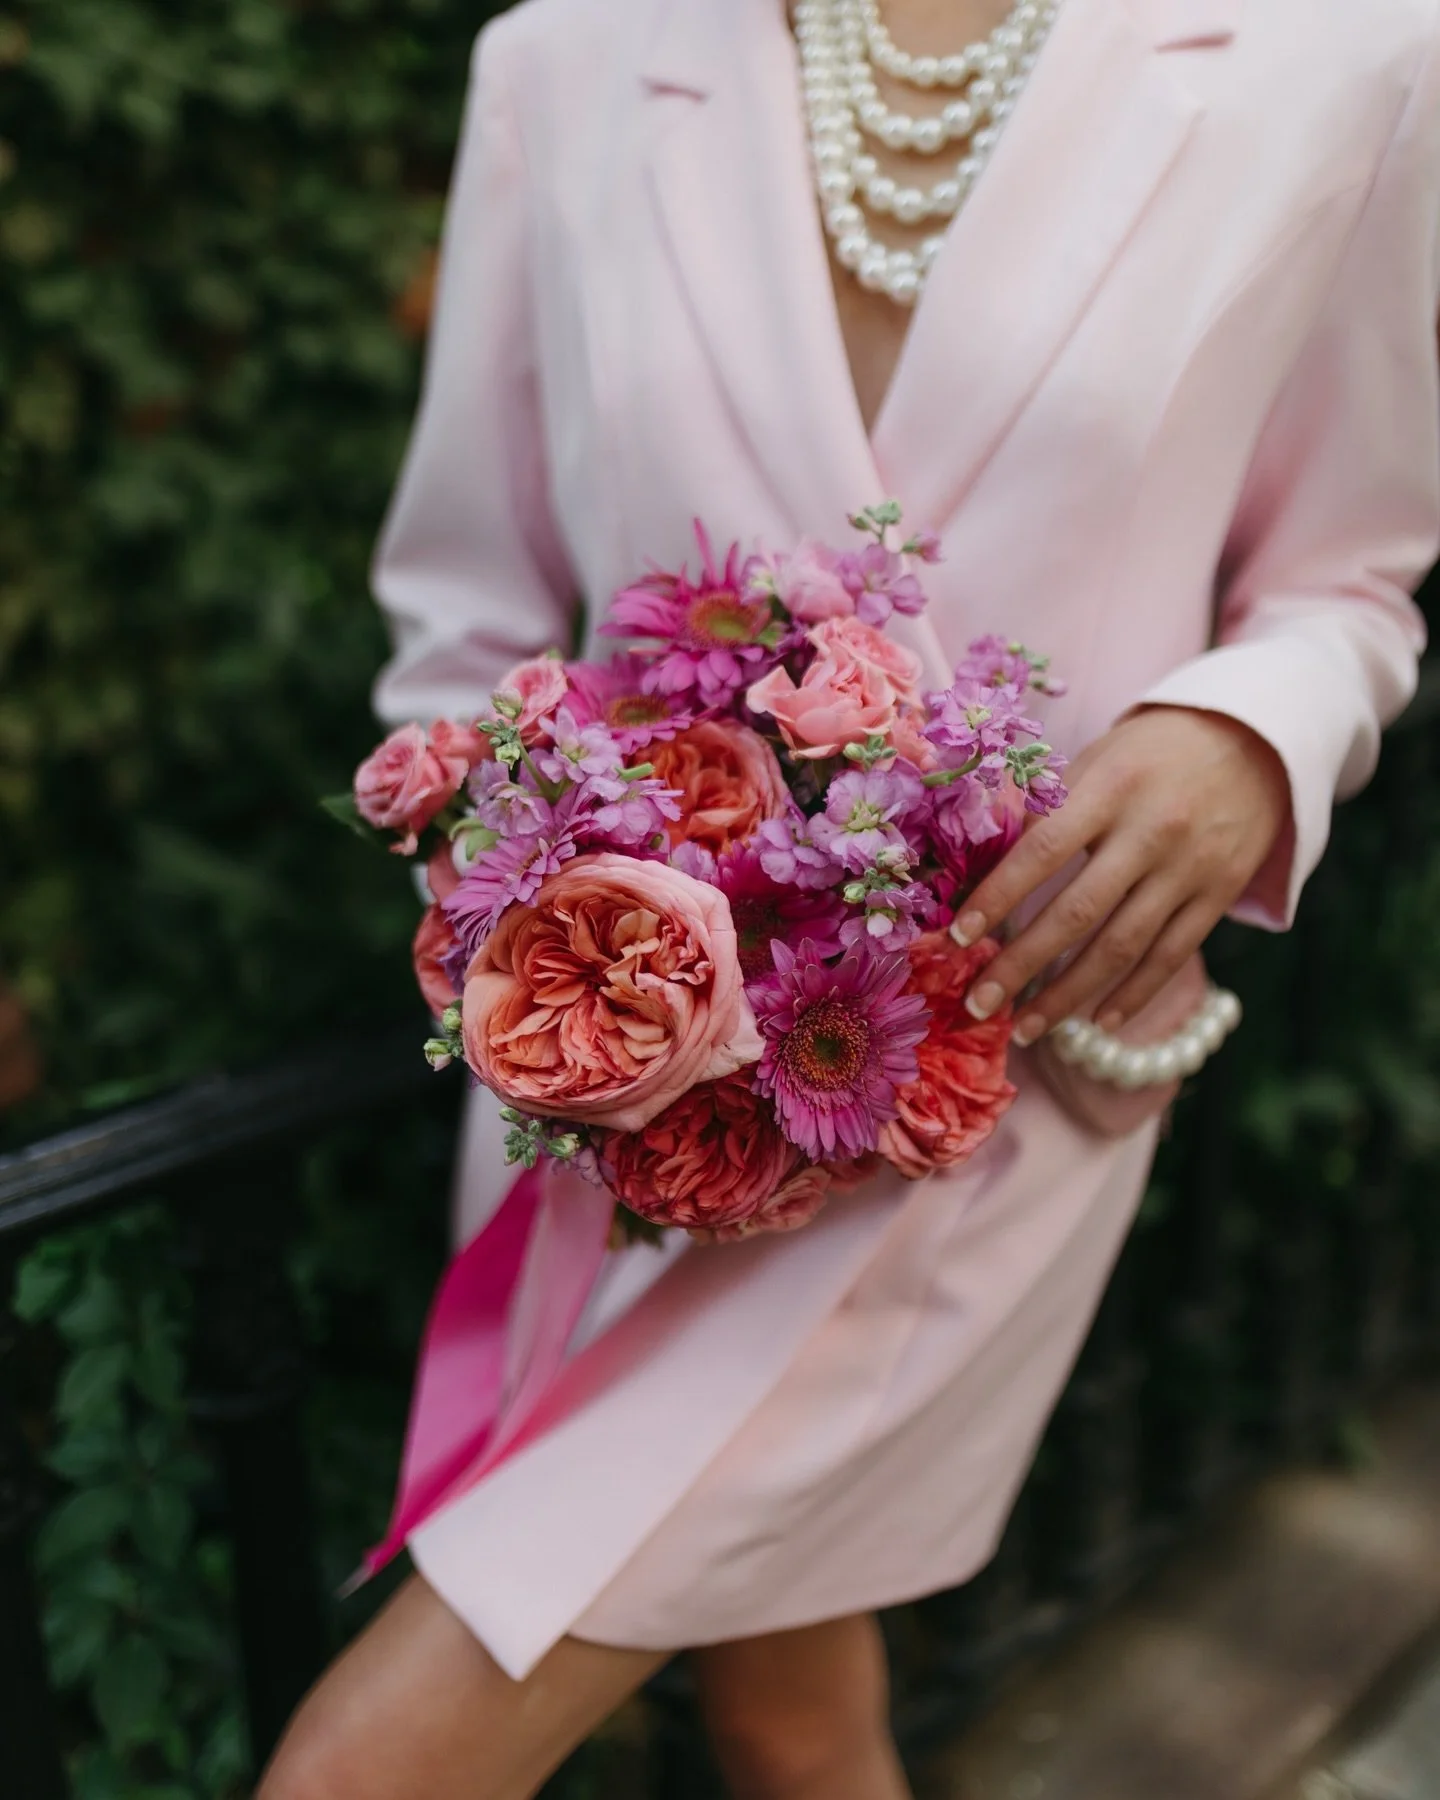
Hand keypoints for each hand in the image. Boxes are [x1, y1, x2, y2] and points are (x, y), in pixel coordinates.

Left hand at [952, 708, 1289, 1045]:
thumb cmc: (1154, 751)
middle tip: (981, 1005)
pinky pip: (1171, 955)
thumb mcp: (1100, 758)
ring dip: (1069, 995)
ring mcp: (1189, 868)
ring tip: (1028, 1027)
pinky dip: (1134, 993)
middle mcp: (1151, 832)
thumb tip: (985, 866)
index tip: (959, 937)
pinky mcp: (1220, 894)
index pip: (1041, 851)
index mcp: (1110, 789)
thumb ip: (1049, 808)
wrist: (1258, 740)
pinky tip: (1098, 1021)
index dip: (997, 896)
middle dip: (1022, 965)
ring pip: (1122, 946)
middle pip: (1078, 912)